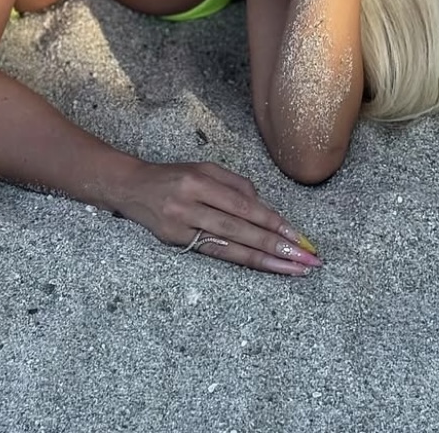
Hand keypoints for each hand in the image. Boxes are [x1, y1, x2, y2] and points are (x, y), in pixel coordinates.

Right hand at [121, 160, 321, 276]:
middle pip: (241, 230)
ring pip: (231, 247)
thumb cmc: (173, 175)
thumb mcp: (204, 168)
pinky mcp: (176, 244)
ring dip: (266, 260)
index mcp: (199, 180)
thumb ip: (235, 185)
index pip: (245, 206)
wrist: (130, 188)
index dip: (274, 223)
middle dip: (278, 246)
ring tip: (293, 270)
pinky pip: (215, 254)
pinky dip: (242, 261)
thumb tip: (264, 206)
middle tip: (308, 261)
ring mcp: (182, 227)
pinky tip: (263, 267)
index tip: (300, 237)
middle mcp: (190, 204)